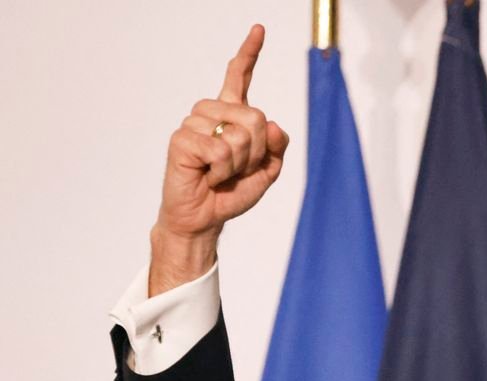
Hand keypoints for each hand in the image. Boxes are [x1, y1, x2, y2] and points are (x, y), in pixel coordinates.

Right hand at [150, 25, 289, 295]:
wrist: (206, 218)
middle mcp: (211, 113)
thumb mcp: (267, 171)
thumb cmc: (231, 193)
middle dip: (257, 151)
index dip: (249, 53)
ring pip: (239, 134)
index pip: (240, 77)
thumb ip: (277, 147)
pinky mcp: (181, 139)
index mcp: (232, 115)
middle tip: (238, 169)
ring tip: (220, 173)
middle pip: (256, 116)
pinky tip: (208, 175)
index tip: (259, 29)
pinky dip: (222, 170)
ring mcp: (194, 124)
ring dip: (239, 163)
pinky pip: (220, 149)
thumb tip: (273, 124)